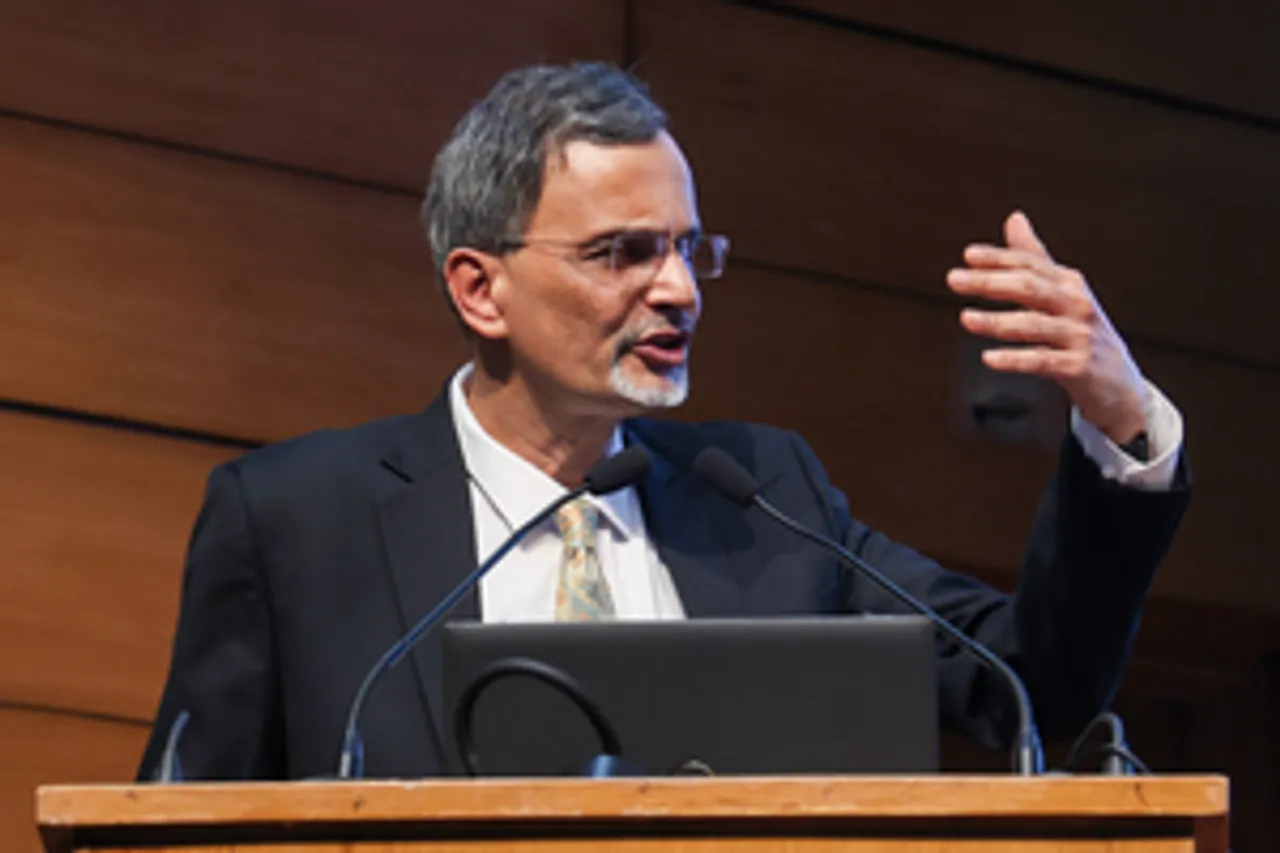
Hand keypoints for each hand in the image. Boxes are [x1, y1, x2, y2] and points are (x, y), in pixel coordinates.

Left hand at [946, 211, 1147, 444]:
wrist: (1118, 383)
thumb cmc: (1080, 333)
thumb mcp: (1059, 293)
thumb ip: (1033, 258)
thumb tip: (1014, 218)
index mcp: (1068, 283)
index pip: (1030, 263)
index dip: (999, 258)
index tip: (968, 255)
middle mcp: (1077, 304)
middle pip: (1030, 287)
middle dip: (990, 282)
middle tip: (953, 279)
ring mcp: (1080, 335)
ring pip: (1034, 324)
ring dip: (996, 321)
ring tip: (965, 318)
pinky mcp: (1079, 367)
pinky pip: (1043, 361)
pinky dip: (1015, 359)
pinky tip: (989, 358)